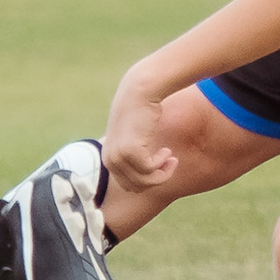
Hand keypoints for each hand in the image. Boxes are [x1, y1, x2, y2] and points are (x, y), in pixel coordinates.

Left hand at [102, 74, 178, 193]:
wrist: (139, 92)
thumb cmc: (139, 113)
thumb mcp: (132, 137)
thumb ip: (133, 155)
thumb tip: (143, 178)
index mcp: (108, 159)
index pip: (128, 185)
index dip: (148, 180)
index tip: (161, 166)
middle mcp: (110, 160)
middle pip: (136, 186)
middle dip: (156, 179)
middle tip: (171, 162)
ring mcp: (118, 156)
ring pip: (144, 181)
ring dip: (162, 173)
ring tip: (171, 157)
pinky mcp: (130, 151)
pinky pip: (150, 170)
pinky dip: (162, 164)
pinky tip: (166, 150)